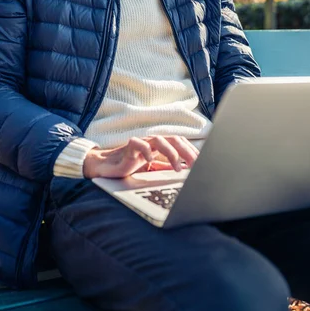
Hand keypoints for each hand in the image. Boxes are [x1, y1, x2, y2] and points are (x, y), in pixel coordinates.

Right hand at [83, 135, 199, 178]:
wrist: (108, 167)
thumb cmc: (131, 166)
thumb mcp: (153, 167)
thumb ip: (167, 165)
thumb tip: (187, 171)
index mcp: (160, 144)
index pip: (180, 142)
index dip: (192, 150)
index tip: (202, 163)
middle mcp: (152, 140)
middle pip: (174, 139)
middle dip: (187, 151)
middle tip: (195, 165)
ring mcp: (141, 142)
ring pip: (160, 140)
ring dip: (171, 153)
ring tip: (177, 168)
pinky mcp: (129, 147)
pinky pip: (139, 144)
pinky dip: (147, 151)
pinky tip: (151, 161)